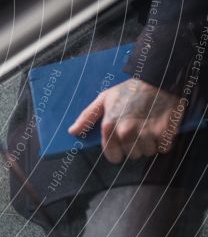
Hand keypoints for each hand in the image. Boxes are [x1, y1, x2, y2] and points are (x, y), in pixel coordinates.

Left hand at [67, 79, 182, 163]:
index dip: (119, 151)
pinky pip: (164, 148)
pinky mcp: (165, 132)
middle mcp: (126, 131)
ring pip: (148, 152)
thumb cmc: (128, 90)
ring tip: (150, 127)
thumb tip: (72, 132)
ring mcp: (146, 132)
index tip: (123, 144)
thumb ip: (86, 117)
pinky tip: (162, 128)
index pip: (113, 156)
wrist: (157, 79)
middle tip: (139, 129)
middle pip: (133, 155)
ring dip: (150, 144)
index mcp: (109, 126)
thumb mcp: (103, 99)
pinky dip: (165, 141)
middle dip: (136, 145)